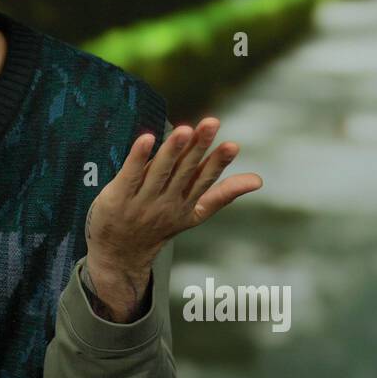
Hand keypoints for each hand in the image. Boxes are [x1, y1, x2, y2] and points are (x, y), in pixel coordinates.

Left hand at [85, 116, 262, 289]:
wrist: (120, 255)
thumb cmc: (160, 225)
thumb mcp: (195, 214)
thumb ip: (223, 194)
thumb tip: (258, 180)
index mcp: (187, 204)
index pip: (205, 179)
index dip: (218, 162)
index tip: (233, 145)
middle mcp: (167, 202)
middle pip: (185, 170)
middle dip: (199, 146)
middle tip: (211, 122)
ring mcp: (142, 201)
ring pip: (160, 171)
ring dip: (173, 149)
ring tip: (184, 129)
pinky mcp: (118, 197)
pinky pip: (130, 174)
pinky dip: (138, 157)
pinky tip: (146, 138)